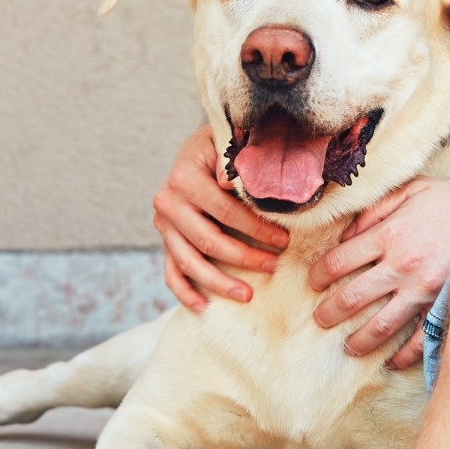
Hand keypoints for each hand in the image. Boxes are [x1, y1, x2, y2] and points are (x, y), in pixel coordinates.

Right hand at [153, 125, 291, 310]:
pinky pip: (171, 271)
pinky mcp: (165, 239)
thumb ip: (235, 157)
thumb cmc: (226, 145)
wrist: (201, 149)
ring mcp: (164, 224)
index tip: (284, 240)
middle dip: (243, 257)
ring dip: (218, 282)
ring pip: (189, 262)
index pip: (225, 211)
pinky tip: (204, 307)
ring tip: (247, 296)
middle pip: (207, 240)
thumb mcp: (232, 141)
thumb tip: (227, 180)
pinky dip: (184, 291)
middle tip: (273, 266)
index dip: (255, 228)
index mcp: (184, 176)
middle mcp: (168, 201)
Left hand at [309, 178, 449, 368]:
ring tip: (348, 347)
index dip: (318, 274)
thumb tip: (347, 233)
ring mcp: (423, 290)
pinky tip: (392, 361)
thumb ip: (377, 207)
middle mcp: (402, 265)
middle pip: (351, 297)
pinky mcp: (444, 307)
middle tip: (320, 319)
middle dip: (329, 312)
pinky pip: (419, 340)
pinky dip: (403, 355)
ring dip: (357, 340)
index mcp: (391, 233)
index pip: (338, 261)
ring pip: (379, 325)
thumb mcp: (415, 189)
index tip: (313, 283)